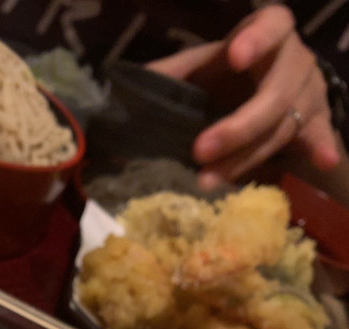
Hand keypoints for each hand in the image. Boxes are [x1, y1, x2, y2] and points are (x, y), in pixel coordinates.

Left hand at [147, 5, 340, 188]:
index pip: (272, 25)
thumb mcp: (199, 67)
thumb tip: (125, 91)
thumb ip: (170, 74)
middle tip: (200, 150)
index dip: (256, 40)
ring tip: (208, 182)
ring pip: (281, 128)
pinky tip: (323, 162)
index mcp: (269, 33)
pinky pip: (320, 135)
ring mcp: (310, 91)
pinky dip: (321, 148)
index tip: (233, 56)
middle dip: (236, 128)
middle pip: (273, 95)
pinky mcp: (317, 119)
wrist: (263, 82)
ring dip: (244, 159)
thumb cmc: (224, 72)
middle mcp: (295, 61)